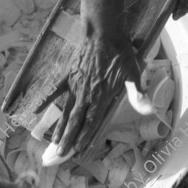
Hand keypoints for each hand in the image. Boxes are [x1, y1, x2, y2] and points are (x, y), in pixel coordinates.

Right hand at [35, 34, 141, 156]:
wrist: (102, 32)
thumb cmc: (120, 53)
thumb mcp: (133, 73)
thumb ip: (138, 94)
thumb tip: (150, 111)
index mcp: (101, 96)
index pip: (92, 121)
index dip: (85, 136)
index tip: (78, 151)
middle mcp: (85, 94)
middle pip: (75, 120)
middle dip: (68, 139)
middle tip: (60, 154)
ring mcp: (74, 85)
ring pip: (65, 110)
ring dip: (59, 126)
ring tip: (53, 141)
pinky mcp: (68, 75)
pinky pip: (54, 90)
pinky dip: (45, 100)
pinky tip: (36, 110)